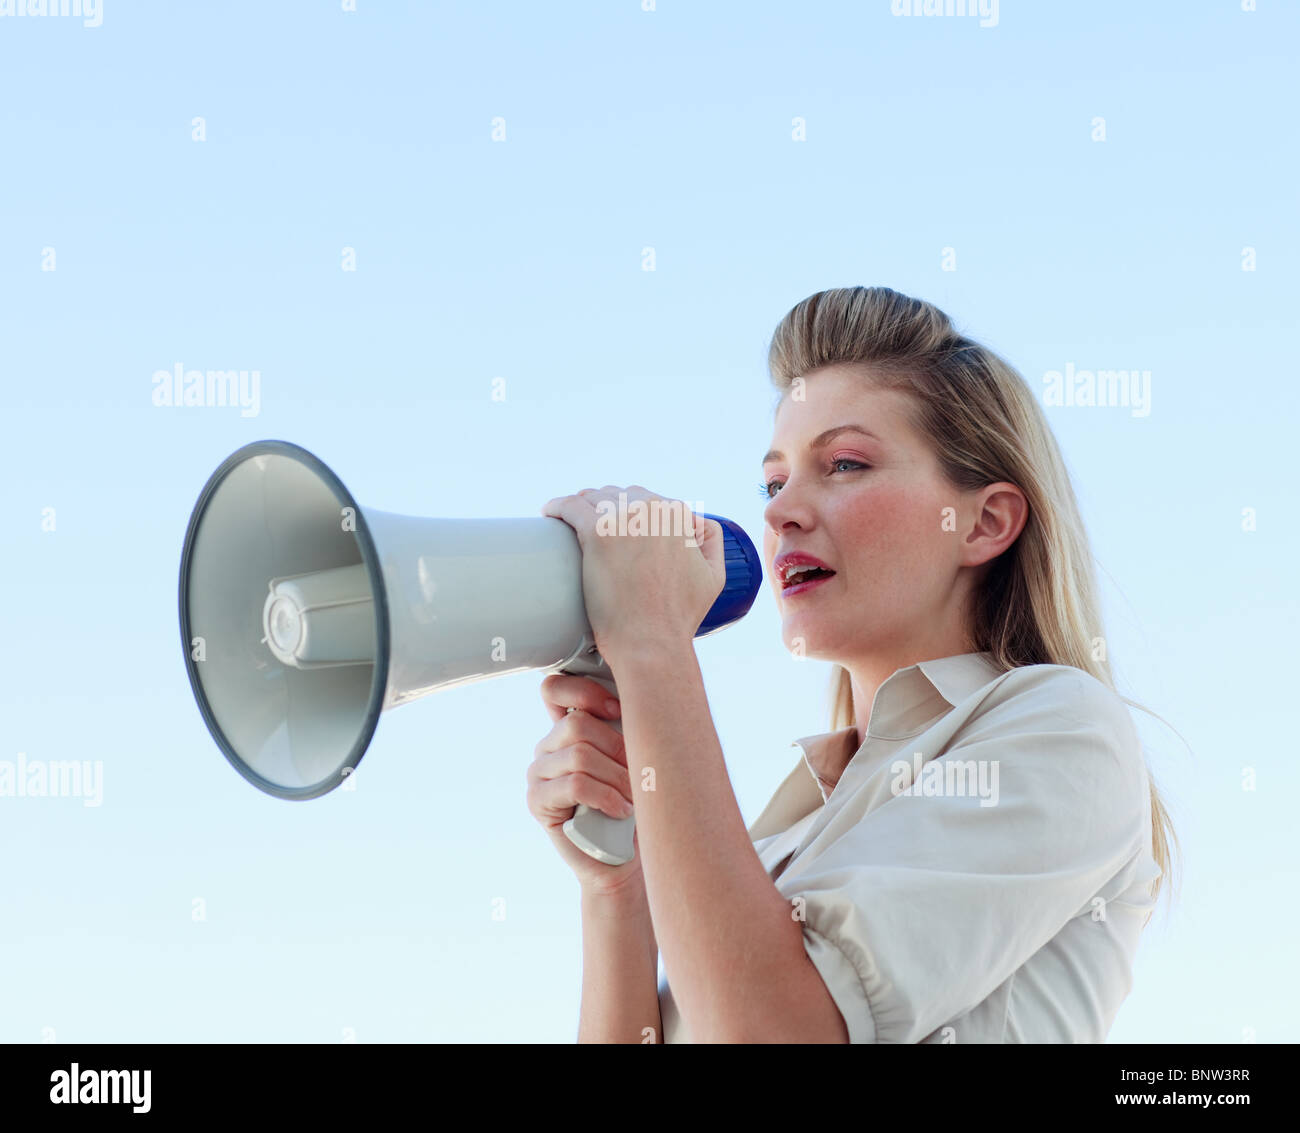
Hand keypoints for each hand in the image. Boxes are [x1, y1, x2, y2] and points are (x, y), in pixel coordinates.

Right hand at [527, 673, 645, 897]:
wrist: (628, 858)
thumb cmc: (638, 804)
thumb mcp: (636, 757)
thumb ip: (628, 725)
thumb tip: (642, 697)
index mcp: (569, 727)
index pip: (555, 688)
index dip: (586, 692)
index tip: (619, 710)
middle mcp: (549, 746)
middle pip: (577, 724)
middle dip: (617, 749)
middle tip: (638, 774)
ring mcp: (539, 772)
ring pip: (579, 755)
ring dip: (617, 778)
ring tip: (633, 799)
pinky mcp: (537, 801)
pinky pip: (575, 784)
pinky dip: (607, 797)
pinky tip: (621, 810)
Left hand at [540, 485, 725, 664]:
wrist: (652, 642)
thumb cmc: (679, 616)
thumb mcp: (713, 575)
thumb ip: (710, 540)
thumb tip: (695, 520)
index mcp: (677, 514)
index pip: (645, 498)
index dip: (630, 513)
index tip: (616, 528)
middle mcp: (652, 508)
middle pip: (618, 495)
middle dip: (605, 509)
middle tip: (594, 532)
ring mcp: (623, 519)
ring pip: (593, 498)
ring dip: (583, 508)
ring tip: (572, 524)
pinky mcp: (597, 534)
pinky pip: (570, 506)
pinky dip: (558, 506)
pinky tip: (550, 513)